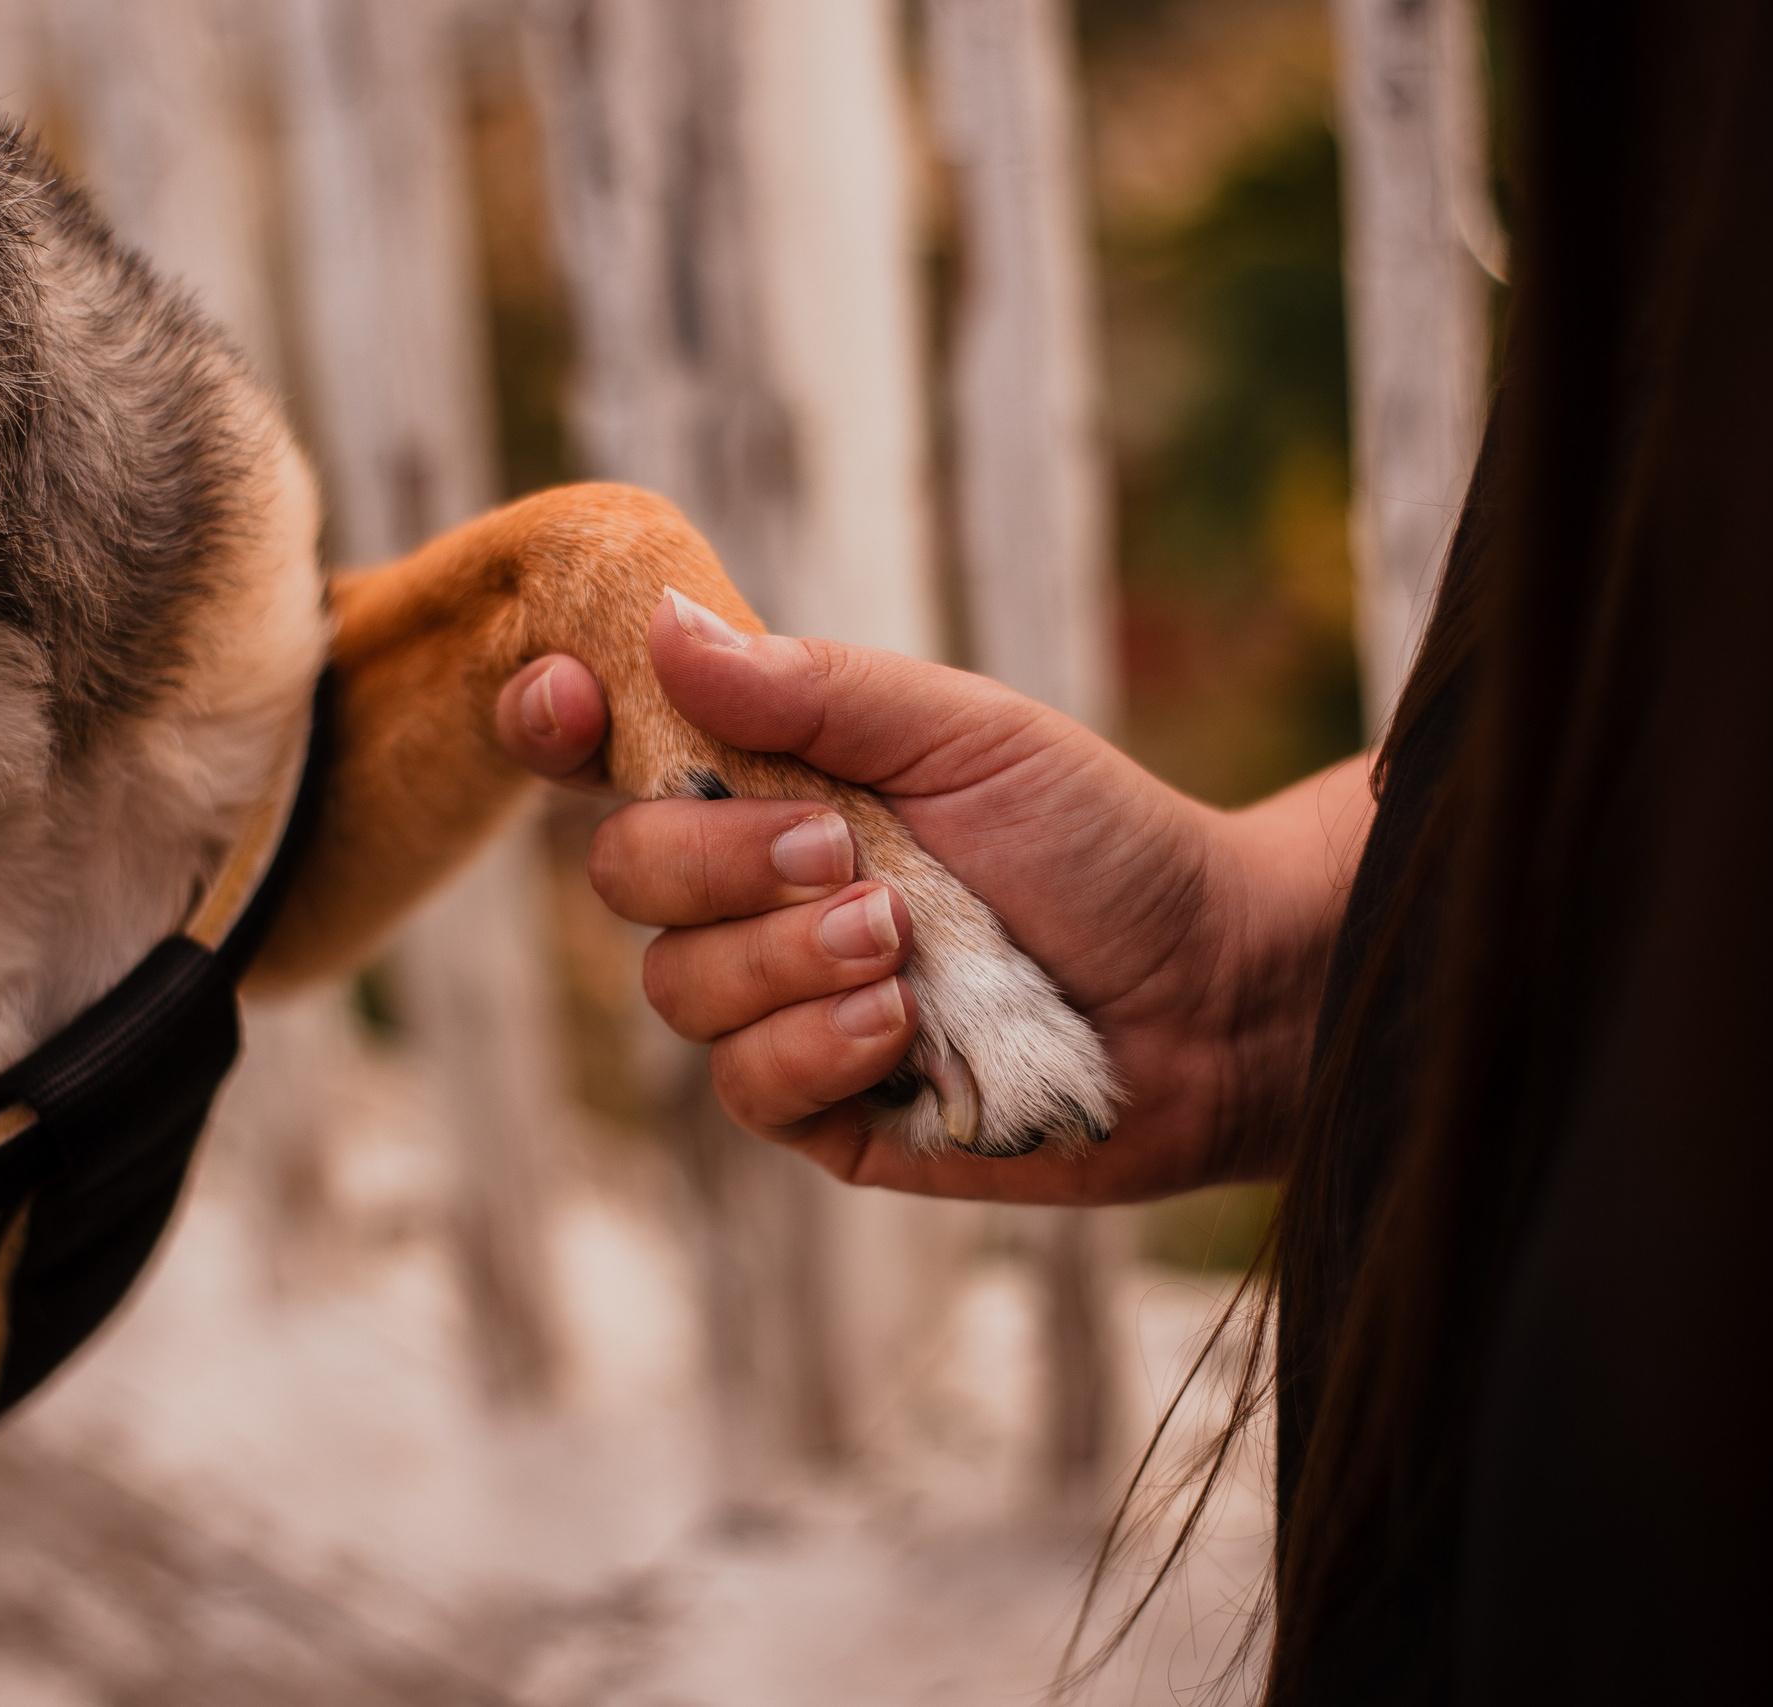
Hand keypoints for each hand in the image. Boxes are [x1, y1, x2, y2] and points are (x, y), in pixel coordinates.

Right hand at [495, 606, 1373, 1204]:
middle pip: (626, 872)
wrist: (1215, 987)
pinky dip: (816, 1046)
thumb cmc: (1101, 843)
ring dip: (786, 958)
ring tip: (902, 945)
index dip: (558, 722)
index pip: (614, 751)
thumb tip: (662, 626)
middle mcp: (757, 896)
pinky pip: (745, 1087)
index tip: (570, 704)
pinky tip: (905, 1029)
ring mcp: (782, 1008)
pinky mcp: (822, 1112)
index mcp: (777, 785)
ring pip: (677, 987)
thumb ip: (818, 691)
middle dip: (718, 859)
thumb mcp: (967, 735)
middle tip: (843, 853)